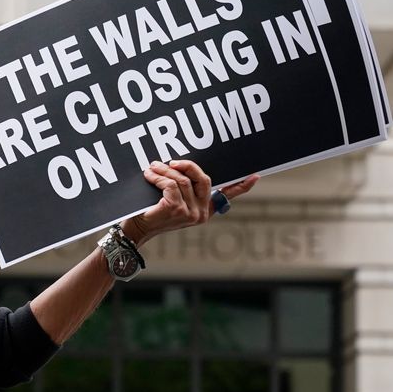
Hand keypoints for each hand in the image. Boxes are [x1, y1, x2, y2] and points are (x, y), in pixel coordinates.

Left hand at [126, 159, 258, 242]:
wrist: (136, 229)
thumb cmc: (152, 211)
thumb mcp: (171, 198)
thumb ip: (183, 188)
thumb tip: (182, 166)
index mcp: (204, 209)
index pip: (227, 196)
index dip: (241, 186)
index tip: (256, 176)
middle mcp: (201, 213)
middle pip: (203, 178)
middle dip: (187, 165)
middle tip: (170, 162)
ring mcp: (190, 213)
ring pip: (182, 180)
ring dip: (164, 170)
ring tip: (152, 167)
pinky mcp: (177, 209)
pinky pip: (171, 184)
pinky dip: (158, 177)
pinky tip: (148, 176)